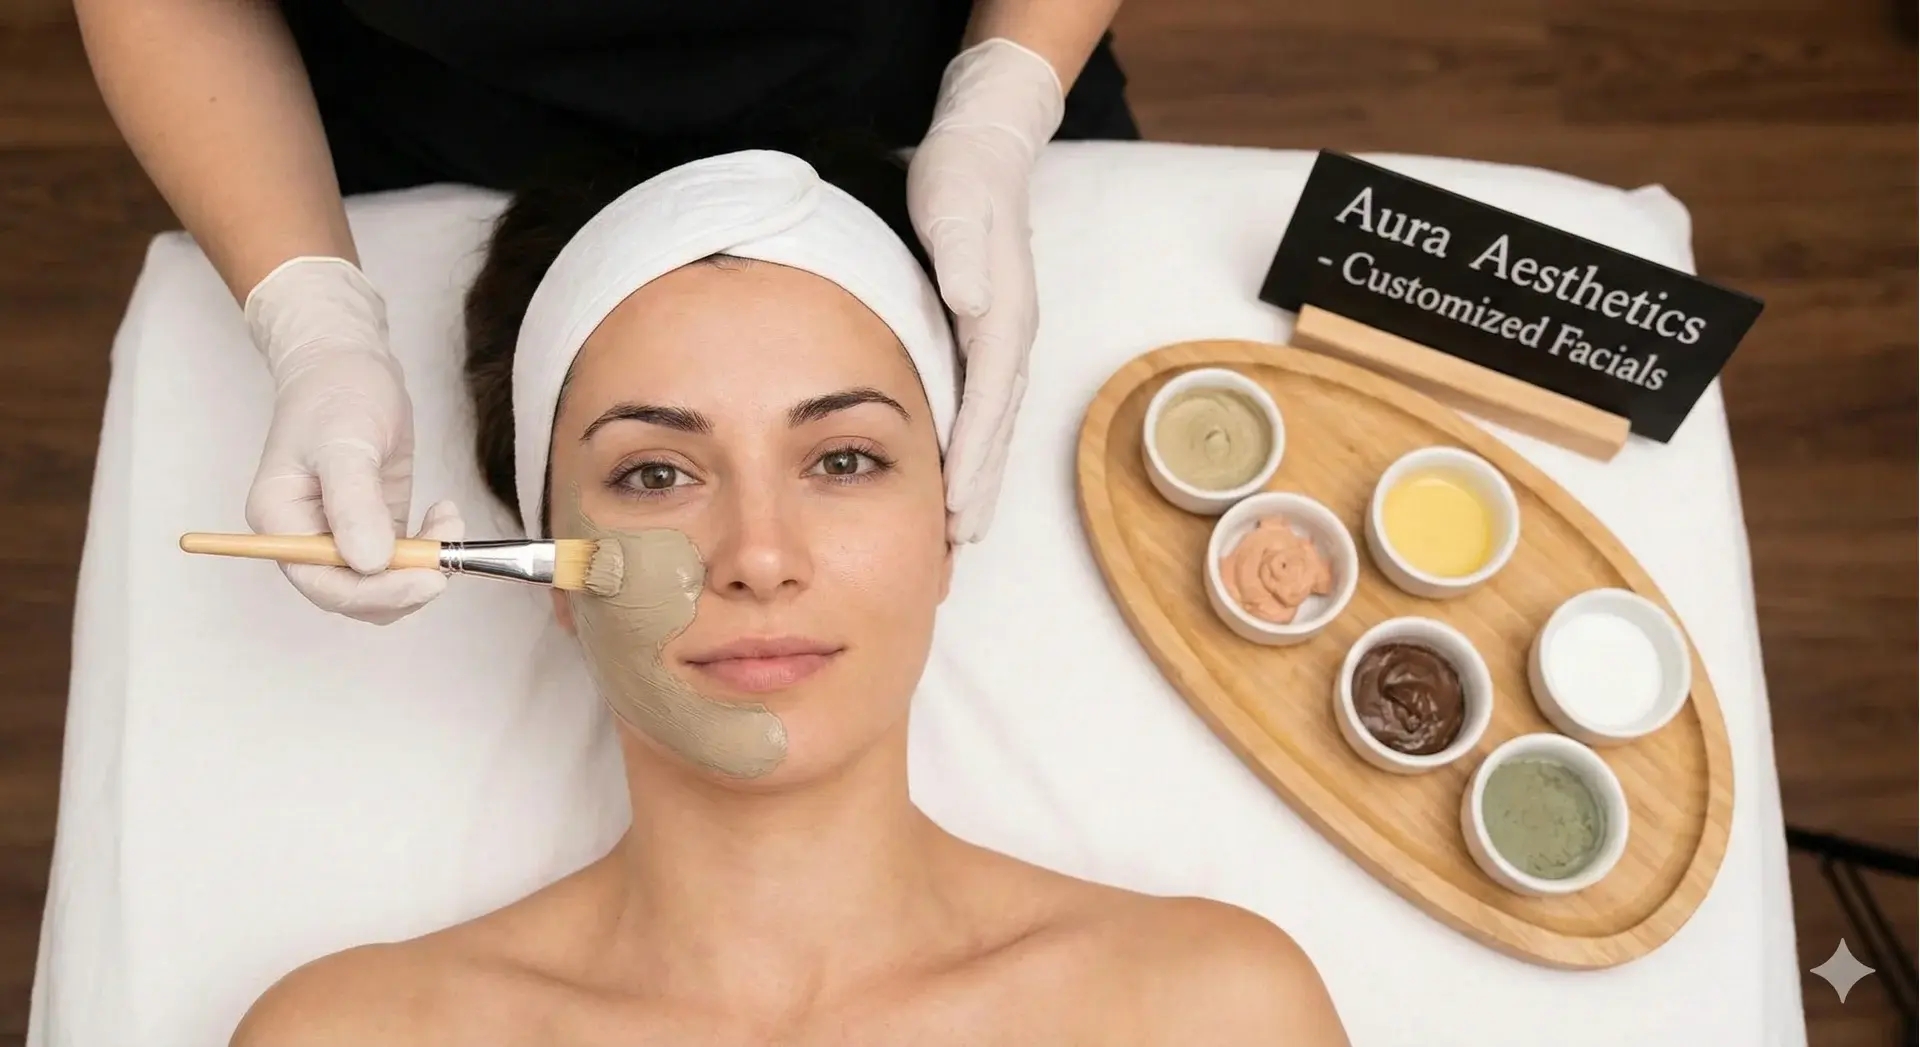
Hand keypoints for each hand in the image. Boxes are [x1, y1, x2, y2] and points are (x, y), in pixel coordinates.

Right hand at [243, 256, 457, 623]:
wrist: (348, 365)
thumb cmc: (337, 394)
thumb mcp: (346, 443)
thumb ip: (355, 503)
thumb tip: (370, 562)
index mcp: (279, 520)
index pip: (324, 584)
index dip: (376, 593)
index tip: (427, 580)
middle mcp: (303, 537)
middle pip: (353, 595)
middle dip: (404, 586)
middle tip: (447, 559)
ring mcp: (338, 535)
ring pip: (381, 585)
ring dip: (422, 568)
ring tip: (447, 523)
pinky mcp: (371, 528)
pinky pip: (399, 562)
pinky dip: (429, 550)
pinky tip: (443, 516)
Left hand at [908, 39, 1064, 543]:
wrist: (984, 150)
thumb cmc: (962, 178)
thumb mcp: (956, 203)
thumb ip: (962, 251)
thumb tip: (970, 301)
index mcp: (1004, 317)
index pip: (987, 402)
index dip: (971, 458)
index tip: (954, 507)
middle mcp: (1012, 339)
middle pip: (998, 430)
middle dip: (981, 491)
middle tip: (958, 547)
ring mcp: (1005, 342)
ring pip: (994, 427)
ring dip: (982, 482)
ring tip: (962, 534)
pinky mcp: (989, 339)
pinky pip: (983, 410)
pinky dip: (974, 452)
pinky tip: (959, 479)